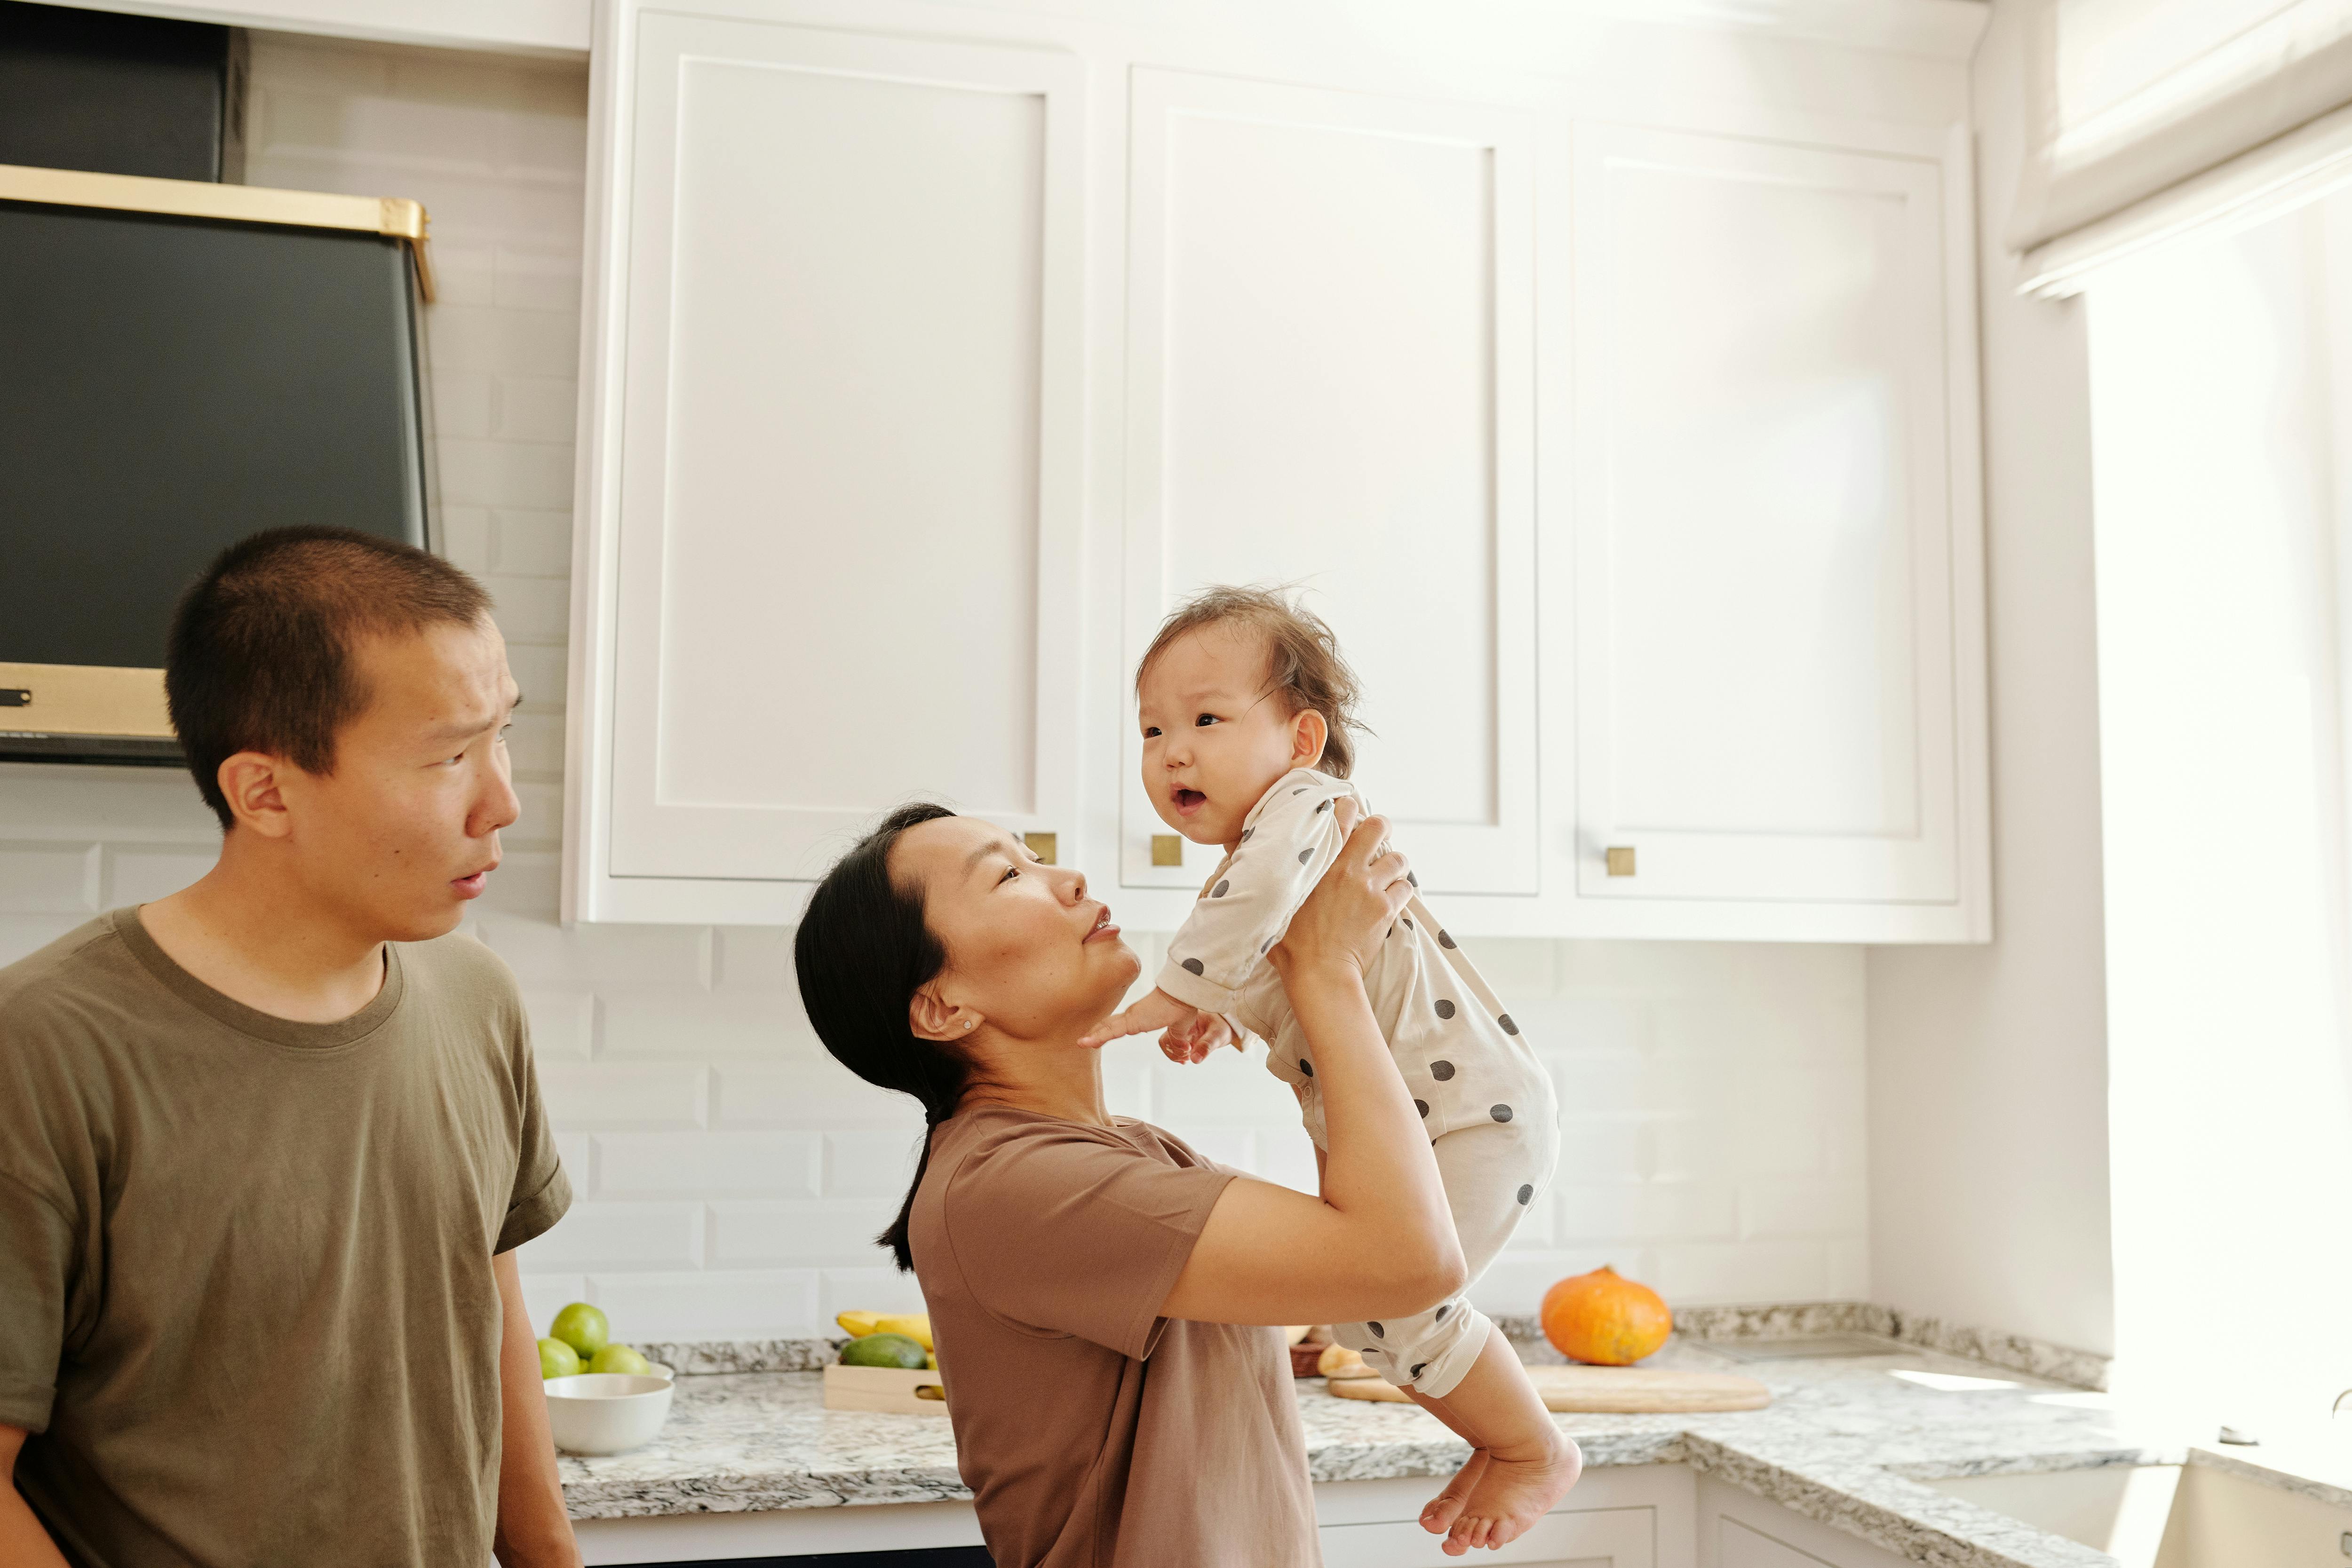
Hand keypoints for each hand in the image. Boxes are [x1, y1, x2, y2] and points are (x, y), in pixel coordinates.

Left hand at [1081, 986, 1196, 1049]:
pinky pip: (1111, 1031)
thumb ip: (1177, 1040)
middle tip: (1084, 1039)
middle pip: (1109, 1024)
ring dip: (1093, 1035)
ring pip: (1107, 1027)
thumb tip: (1184, 1050)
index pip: (1120, 1024)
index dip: (1108, 1029)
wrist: (1183, 997)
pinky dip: (1097, 1037)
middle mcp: (1133, 1015)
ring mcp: (1130, 1017)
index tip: (1098, 1035)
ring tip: (1080, 1042)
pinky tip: (1085, 1042)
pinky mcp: (1131, 1021)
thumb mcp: (1179, 1030)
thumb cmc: (1183, 1007)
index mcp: (1141, 1016)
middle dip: (1096, 1031)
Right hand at [1160, 1009, 1235, 1064]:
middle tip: (1187, 1056)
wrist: (1226, 1025)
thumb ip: (1206, 1046)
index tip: (1189, 1049)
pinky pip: (1172, 1048)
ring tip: (1187, 1059)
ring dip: (1174, 1055)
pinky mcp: (1181, 1039)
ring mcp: (1179, 1033)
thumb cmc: (1222, 1025)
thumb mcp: (1217, 1035)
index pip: (1170, 1032)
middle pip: (1164, 1040)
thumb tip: (1194, 1060)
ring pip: (1166, 1045)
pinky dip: (1176, 1056)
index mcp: (1185, 1019)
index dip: (1177, 1044)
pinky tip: (1187, 1060)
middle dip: (1174, 1051)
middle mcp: (1179, 1025)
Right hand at [1269, 813, 1411, 981]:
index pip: (1340, 817)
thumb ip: (1275, 877)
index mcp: (1320, 862)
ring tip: (1385, 875)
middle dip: (1380, 828)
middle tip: (1376, 837)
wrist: (1319, 972)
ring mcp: (1371, 888)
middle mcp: (1349, 869)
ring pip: (1398, 859)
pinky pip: (1406, 888)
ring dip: (1393, 865)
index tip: (1348, 808)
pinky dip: (1400, 891)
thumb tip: (1248, 859)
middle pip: (1378, 827)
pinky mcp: (1386, 909)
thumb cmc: (1291, 943)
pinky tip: (1390, 899)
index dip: (1347, 807)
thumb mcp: (1277, 902)